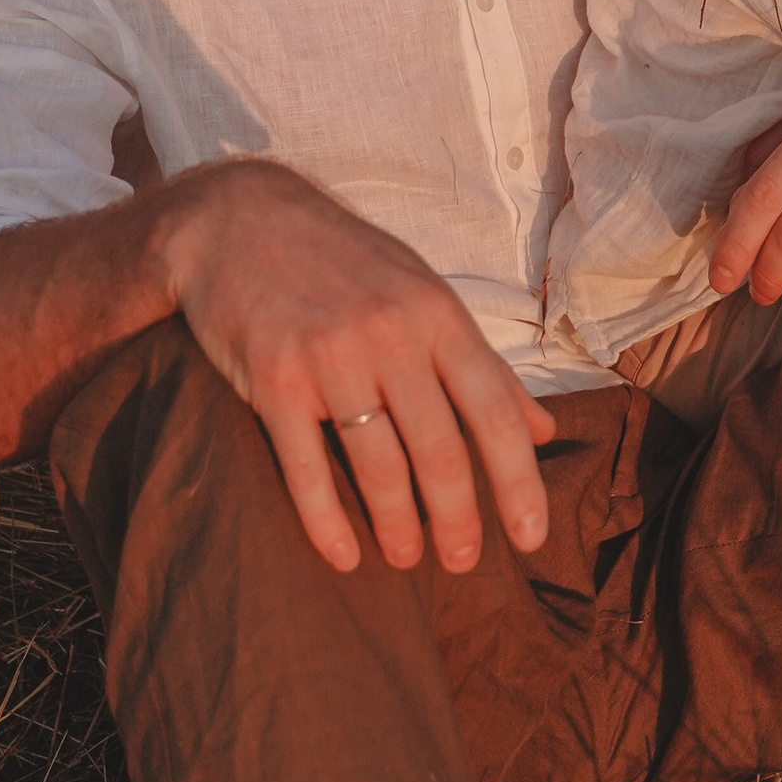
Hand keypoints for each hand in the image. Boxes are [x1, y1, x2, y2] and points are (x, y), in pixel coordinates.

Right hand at [154, 159, 554, 578]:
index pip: (495, 412)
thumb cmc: (345, 262)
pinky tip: (343, 555)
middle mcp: (390, 336)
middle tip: (463, 562)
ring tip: (408, 558)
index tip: (530, 537)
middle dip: (457, 520)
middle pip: (439, 450)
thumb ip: (484, 364)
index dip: (518, 483)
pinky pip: (305, 466)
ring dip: (397, 525)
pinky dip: (325, 521)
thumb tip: (543, 429)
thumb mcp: (424, 293)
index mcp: (437, 315)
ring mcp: (329, 357)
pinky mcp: (272, 378)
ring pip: (378, 464)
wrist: (238, 219)